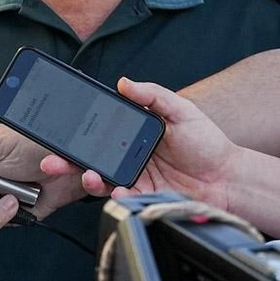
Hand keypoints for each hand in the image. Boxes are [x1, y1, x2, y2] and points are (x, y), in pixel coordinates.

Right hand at [65, 80, 239, 206]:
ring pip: (100, 179)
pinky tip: (120, 190)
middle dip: (65, 160)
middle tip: (51, 160)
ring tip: (88, 175)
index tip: (58, 128)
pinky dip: (118, 196)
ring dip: (88, 179)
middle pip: (88, 157)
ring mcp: (133, 177)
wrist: (228, 178)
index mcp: (132, 132)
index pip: (97, 129)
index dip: (75, 130)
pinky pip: (122, 198)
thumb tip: (123, 82)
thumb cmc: (207, 142)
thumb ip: (152, 95)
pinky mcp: (142, 196)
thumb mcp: (181, 110)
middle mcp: (127, 155)